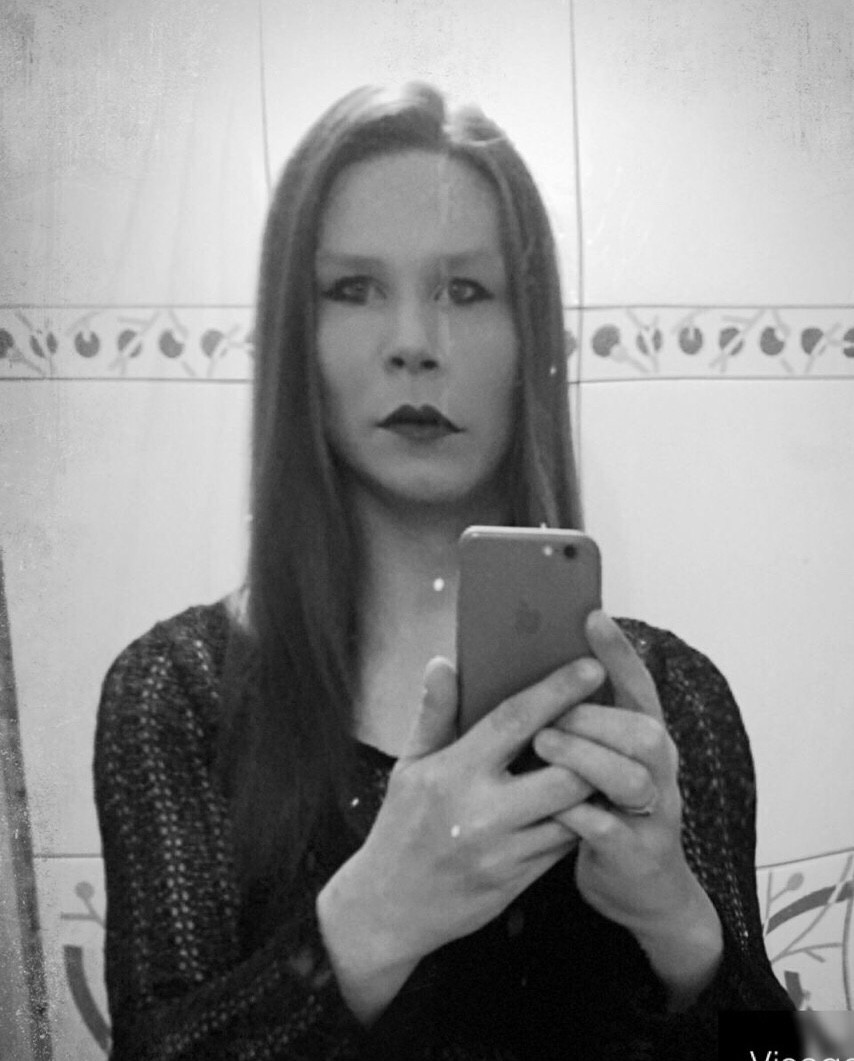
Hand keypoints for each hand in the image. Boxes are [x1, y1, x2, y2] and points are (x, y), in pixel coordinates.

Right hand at [317, 654, 598, 1021]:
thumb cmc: (400, 825)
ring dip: (594, 784)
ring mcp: (503, 851)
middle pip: (564, 773)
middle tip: (611, 720)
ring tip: (609, 757)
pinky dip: (580, 819)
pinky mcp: (517, 881)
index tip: (591, 667)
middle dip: (593, 745)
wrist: (388, 908)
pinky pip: (563, 844)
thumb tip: (442, 664)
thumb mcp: (409, 766)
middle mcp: (482, 811)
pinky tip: (588, 799)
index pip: (515, 721)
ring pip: (573, 812)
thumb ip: (433, 714)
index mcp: (453, 772)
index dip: (557, 691)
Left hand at [532, 610, 722, 1004]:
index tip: (591, 616)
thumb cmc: (601, 809)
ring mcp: (652, 814)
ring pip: (632, 777)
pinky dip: (579, 815)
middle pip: (644, 730)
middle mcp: (658, 771)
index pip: (638, 687)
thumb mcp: (593, 759)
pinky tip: (549, 804)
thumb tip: (530, 666)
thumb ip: (571, 717)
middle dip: (595, 715)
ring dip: (586, 757)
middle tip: (549, 712)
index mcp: (642, 739)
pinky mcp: (636, 854)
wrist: (638, 891)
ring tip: (543, 744)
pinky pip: (610, 830)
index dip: (618, 652)